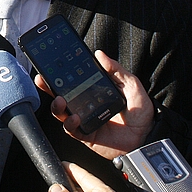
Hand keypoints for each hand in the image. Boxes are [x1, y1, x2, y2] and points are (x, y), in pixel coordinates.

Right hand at [38, 50, 153, 159]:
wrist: (147, 136)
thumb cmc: (141, 112)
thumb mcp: (131, 85)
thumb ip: (116, 70)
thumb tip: (100, 55)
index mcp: (94, 91)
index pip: (73, 81)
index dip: (60, 74)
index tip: (52, 64)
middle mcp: (86, 105)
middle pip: (61, 95)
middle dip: (49, 87)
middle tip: (43, 79)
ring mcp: (84, 120)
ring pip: (62, 113)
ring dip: (57, 106)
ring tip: (60, 100)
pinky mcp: (86, 135)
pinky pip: (72, 130)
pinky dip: (70, 124)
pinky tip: (75, 118)